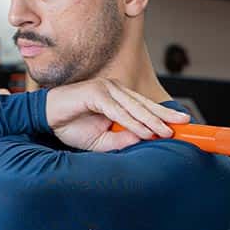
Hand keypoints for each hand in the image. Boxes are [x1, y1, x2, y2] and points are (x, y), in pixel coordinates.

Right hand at [44, 78, 188, 151]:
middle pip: (145, 104)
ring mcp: (106, 90)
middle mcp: (116, 91)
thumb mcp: (101, 140)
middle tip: (184, 122)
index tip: (182, 123)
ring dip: (151, 121)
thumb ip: (121, 139)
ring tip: (166, 132)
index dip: (164, 114)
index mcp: (119, 99)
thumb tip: (144, 140)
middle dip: (165, 114)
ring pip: (134, 107)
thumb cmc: (72, 126)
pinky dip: (132, 122)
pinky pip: (118, 110)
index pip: (146, 107)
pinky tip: (144, 131)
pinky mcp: (95, 93)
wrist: (45, 117)